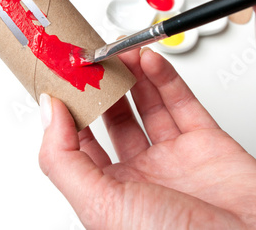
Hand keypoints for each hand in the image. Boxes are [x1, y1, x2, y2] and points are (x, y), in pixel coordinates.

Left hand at [38, 48, 255, 228]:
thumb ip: (64, 158)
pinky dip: (166, 78)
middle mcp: (140, 173)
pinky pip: (182, 102)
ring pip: (148, 104)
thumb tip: (48, 112)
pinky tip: (149, 60)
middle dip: (104, 86)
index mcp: (109, 191)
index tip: (64, 78)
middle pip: (114, 117)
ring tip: (120, 50)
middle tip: (94, 58)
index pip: (79, 140)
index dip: (71, 107)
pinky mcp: (207, 143)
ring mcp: (174, 156)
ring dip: (133, 75)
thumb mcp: (100, 205)